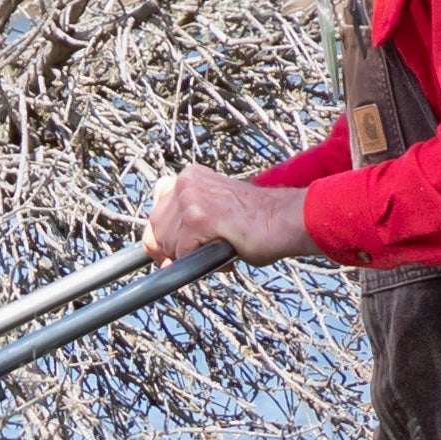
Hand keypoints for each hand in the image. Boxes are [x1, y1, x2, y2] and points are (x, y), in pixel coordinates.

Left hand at [145, 169, 316, 266]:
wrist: (284, 219)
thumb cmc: (256, 222)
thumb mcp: (212, 214)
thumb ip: (185, 229)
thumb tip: (161, 262)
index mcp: (188, 177)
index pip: (156, 210)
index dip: (163, 235)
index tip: (173, 249)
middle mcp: (185, 183)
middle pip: (155, 230)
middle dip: (174, 250)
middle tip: (207, 250)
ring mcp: (190, 198)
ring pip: (168, 244)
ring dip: (192, 256)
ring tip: (221, 247)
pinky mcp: (198, 217)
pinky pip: (183, 254)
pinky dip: (203, 261)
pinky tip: (225, 250)